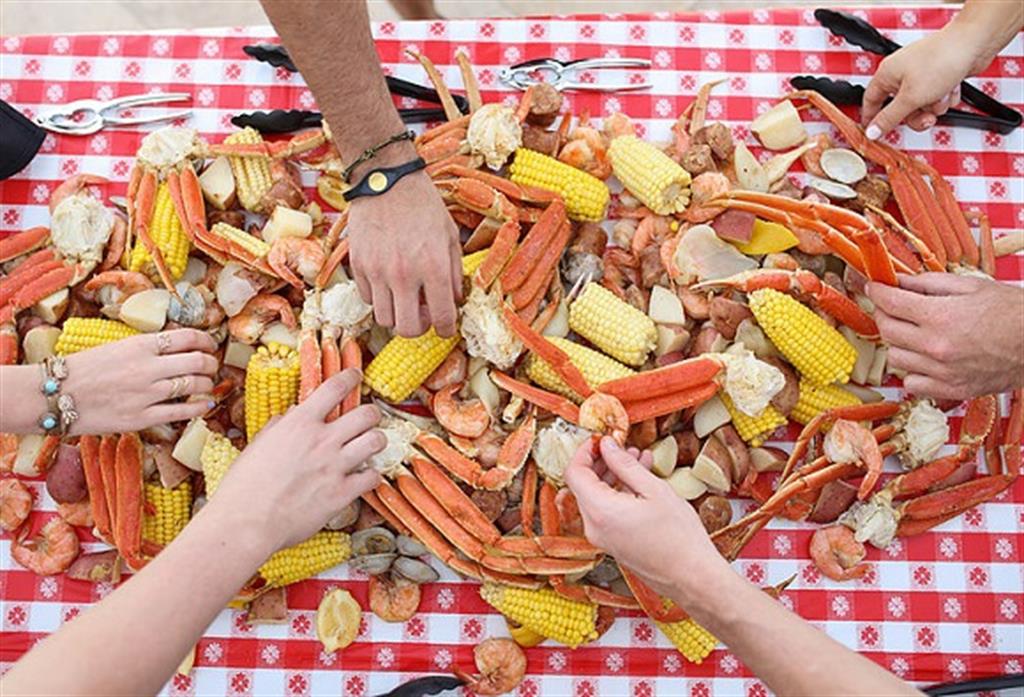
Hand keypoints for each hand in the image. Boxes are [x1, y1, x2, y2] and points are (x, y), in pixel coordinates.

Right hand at [65, 329, 218, 434]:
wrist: (53, 395)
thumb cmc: (82, 369)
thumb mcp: (116, 346)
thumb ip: (147, 347)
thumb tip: (177, 346)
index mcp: (140, 344)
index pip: (188, 337)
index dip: (207, 341)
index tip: (210, 345)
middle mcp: (147, 367)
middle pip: (197, 361)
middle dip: (212, 363)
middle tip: (213, 366)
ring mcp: (146, 393)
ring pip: (194, 385)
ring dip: (208, 385)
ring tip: (208, 385)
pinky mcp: (141, 418)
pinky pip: (181, 412)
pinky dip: (199, 408)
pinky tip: (206, 405)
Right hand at [211, 369, 384, 551]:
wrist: (245, 523)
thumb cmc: (244, 486)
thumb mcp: (258, 445)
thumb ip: (279, 427)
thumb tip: (289, 415)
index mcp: (299, 424)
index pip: (334, 388)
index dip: (350, 377)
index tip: (356, 376)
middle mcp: (322, 440)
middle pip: (366, 414)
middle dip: (372, 414)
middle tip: (369, 419)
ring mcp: (335, 466)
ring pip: (376, 440)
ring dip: (377, 441)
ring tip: (371, 445)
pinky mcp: (342, 493)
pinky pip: (373, 476)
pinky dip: (372, 476)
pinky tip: (365, 477)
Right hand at [348, 169, 461, 337]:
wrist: (385, 179)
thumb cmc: (423, 205)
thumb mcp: (450, 235)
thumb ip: (456, 272)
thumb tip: (454, 300)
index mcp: (434, 267)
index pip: (442, 318)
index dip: (447, 329)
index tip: (445, 326)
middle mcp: (404, 274)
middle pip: (408, 329)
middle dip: (419, 328)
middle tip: (423, 313)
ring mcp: (377, 272)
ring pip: (385, 319)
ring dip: (397, 314)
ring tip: (405, 297)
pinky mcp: (358, 266)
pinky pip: (368, 299)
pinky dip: (379, 297)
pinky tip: (388, 281)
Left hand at [564, 437, 732, 600]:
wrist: (692, 577)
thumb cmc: (679, 536)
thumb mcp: (653, 490)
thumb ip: (624, 464)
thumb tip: (606, 445)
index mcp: (600, 511)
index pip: (574, 472)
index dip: (585, 451)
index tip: (601, 439)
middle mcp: (594, 526)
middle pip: (584, 484)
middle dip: (603, 461)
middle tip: (624, 446)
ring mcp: (602, 537)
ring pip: (597, 497)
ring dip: (614, 475)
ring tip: (639, 459)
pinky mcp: (612, 543)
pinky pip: (607, 511)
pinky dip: (619, 492)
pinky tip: (642, 480)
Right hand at [861, 23, 990, 138]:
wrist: (975, 44)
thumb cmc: (941, 60)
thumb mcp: (910, 98)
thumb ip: (889, 118)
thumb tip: (872, 133)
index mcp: (887, 74)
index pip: (870, 102)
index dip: (871, 120)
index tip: (875, 135)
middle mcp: (902, 75)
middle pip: (900, 110)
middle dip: (917, 116)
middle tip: (926, 118)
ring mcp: (922, 76)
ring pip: (922, 106)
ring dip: (934, 106)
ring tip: (942, 94)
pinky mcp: (939, 77)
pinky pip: (937, 98)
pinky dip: (946, 97)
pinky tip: (951, 87)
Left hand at [867, 274, 1023, 398]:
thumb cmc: (1012, 312)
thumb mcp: (972, 286)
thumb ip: (930, 283)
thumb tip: (900, 281)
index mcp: (940, 316)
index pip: (890, 303)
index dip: (877, 292)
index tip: (874, 287)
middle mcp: (936, 347)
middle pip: (887, 330)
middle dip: (885, 314)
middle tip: (894, 307)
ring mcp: (942, 371)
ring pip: (895, 358)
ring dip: (899, 343)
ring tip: (915, 333)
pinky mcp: (951, 389)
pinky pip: (911, 383)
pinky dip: (913, 370)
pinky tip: (926, 358)